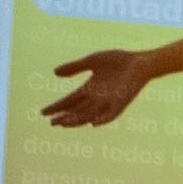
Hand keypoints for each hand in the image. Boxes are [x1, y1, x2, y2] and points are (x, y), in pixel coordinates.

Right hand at [40, 47, 155, 128]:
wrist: (139, 61)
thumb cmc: (117, 60)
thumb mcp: (91, 61)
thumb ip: (74, 67)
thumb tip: (54, 73)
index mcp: (89, 89)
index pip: (69, 101)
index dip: (57, 107)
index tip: (43, 113)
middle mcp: (97, 98)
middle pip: (77, 111)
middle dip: (64, 117)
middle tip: (52, 123)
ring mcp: (108, 102)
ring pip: (89, 115)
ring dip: (77, 120)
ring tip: (64, 123)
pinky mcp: (121, 103)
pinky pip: (111, 115)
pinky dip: (102, 119)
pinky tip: (92, 123)